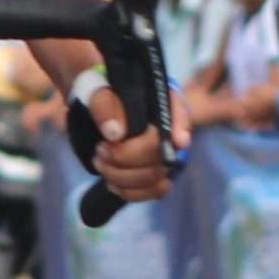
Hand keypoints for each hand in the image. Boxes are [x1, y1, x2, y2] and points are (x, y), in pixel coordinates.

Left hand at [64, 69, 181, 202]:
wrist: (100, 110)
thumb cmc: (101, 93)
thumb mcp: (96, 87)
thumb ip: (104, 103)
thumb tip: (115, 133)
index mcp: (165, 100)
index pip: (180, 113)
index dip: (182, 128)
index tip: (179, 141)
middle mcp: (172, 129)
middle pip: (164, 152)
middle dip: (129, 157)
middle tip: (100, 149)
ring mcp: (167, 155)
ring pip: (157, 176)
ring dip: (124, 176)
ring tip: (100, 162)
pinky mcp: (157, 174)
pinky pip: (153, 192)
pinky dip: (129, 191)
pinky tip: (110, 181)